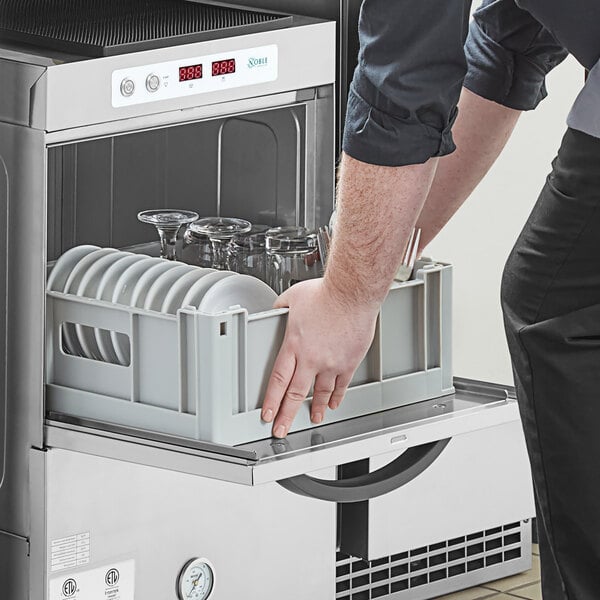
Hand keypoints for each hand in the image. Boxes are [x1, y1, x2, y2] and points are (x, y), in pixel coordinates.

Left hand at [261, 278, 378, 437]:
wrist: (352, 293)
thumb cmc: (326, 293)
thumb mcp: (292, 298)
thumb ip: (281, 308)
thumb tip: (276, 310)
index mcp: (294, 345)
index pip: (278, 380)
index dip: (271, 401)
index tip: (268, 414)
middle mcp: (311, 358)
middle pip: (295, 394)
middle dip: (287, 415)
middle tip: (282, 429)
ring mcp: (331, 362)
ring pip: (320, 393)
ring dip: (314, 409)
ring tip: (312, 419)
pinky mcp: (348, 362)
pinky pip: (341, 385)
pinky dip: (336, 397)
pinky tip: (333, 403)